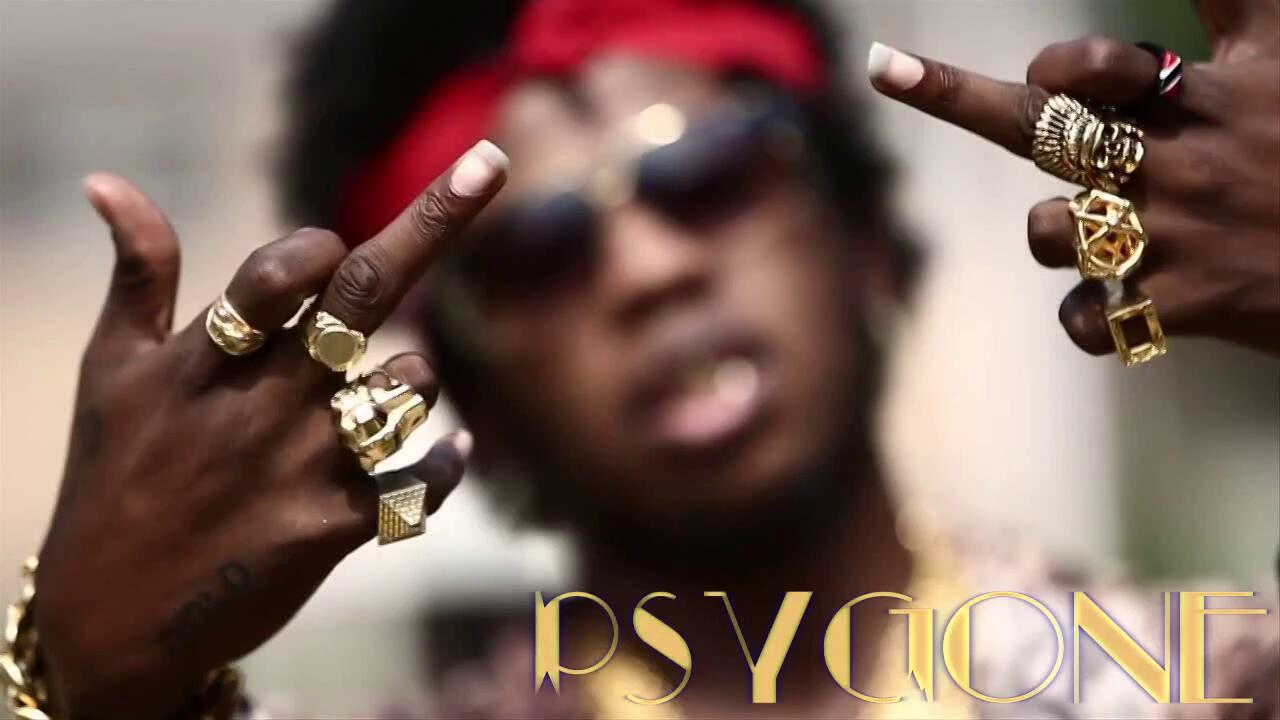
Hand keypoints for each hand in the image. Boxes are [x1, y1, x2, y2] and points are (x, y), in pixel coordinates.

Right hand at [34, 141, 506, 718]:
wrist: (115, 619)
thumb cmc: (115, 476)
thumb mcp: (110, 372)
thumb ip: (138, 277)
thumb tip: (109, 183)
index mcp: (207, 358)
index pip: (281, 270)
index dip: (318, 248)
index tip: (332, 243)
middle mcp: (265, 402)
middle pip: (365, 296)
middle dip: (432, 223)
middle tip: (485, 167)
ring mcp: (304, 465)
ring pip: (409, 384)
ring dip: (413, 378)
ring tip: (371, 403)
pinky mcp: (335, 527)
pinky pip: (424, 480)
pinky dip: (446, 464)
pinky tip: (449, 453)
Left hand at [868, 0, 1279, 356]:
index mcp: (1195, 100)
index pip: (1096, 68)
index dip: (1057, 65)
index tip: (1040, 69)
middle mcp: (1171, 164)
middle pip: (1041, 129)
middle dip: (955, 95)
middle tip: (888, 67)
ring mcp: (1173, 238)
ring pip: (1050, 230)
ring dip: (1056, 231)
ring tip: (1107, 229)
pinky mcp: (1182, 306)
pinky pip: (1088, 320)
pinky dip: (1087, 318)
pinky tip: (1113, 304)